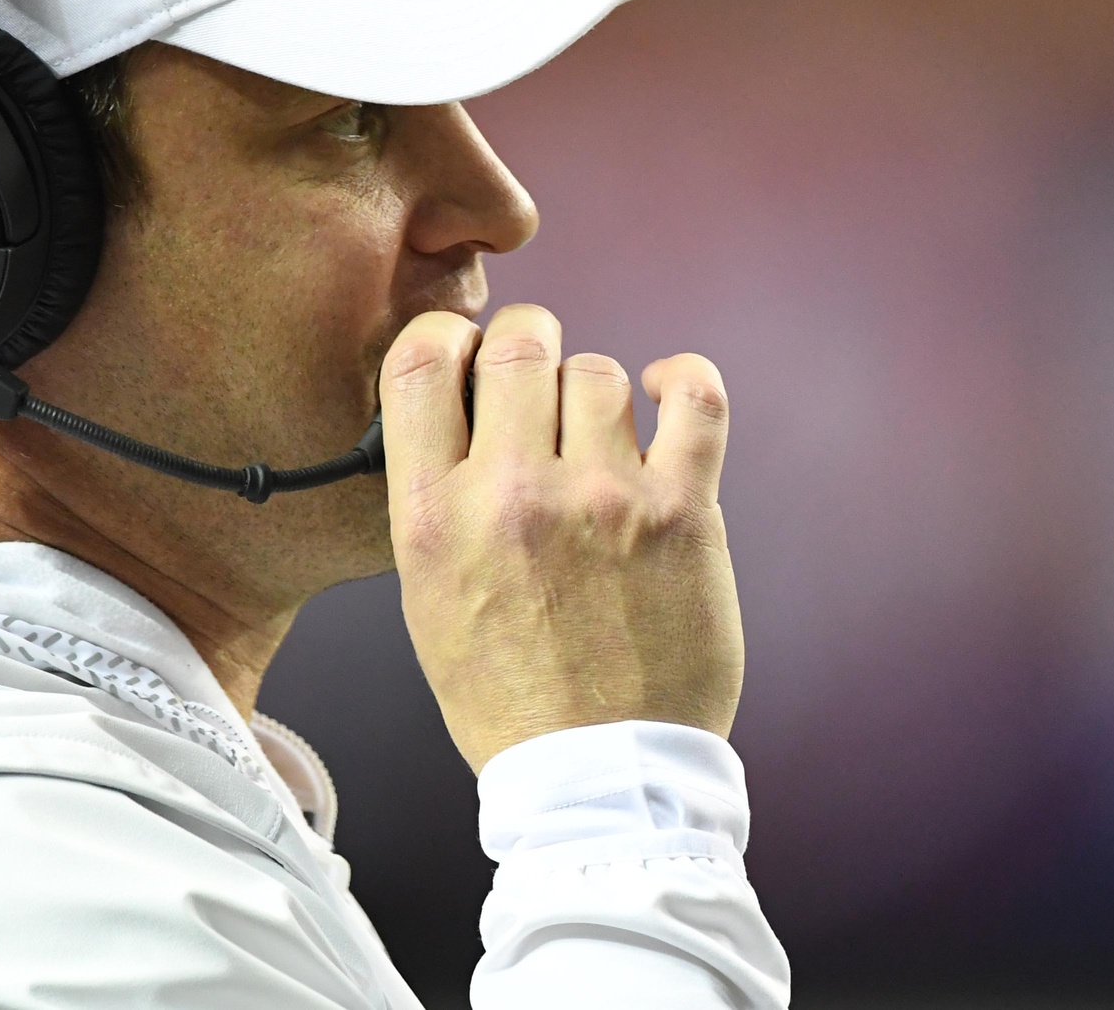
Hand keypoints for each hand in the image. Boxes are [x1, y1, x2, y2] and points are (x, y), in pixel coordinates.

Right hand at [380, 303, 745, 773]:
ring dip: (594, 392)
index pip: (419, 362)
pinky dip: (682, 379)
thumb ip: (435, 500)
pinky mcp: (682, 511)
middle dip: (526, 346)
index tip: (466, 356)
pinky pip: (695, 397)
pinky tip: (665, 392)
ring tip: (597, 437)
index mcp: (434, 517)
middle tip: (536, 378)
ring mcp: (603, 498)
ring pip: (597, 372)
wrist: (599, 775)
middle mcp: (513, 494)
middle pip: (517, 345)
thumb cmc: (511, 696)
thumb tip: (455, 414)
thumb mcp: (428, 597)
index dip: (446, 338)